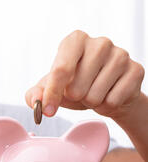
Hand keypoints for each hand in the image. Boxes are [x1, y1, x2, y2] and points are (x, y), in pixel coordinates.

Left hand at [26, 30, 144, 119]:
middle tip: (79, 91)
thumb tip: (36, 102)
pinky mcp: (135, 70)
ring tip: (93, 92)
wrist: (106, 92)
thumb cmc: (74, 86)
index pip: (60, 70)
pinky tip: (108, 95)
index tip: (48, 111)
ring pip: (95, 96)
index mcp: (75, 40)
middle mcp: (100, 42)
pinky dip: (106, 105)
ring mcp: (120, 55)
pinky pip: (113, 101)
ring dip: (90, 102)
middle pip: (76, 87)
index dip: (52, 94)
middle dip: (74, 97)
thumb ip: (35, 95)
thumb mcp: (50, 89)